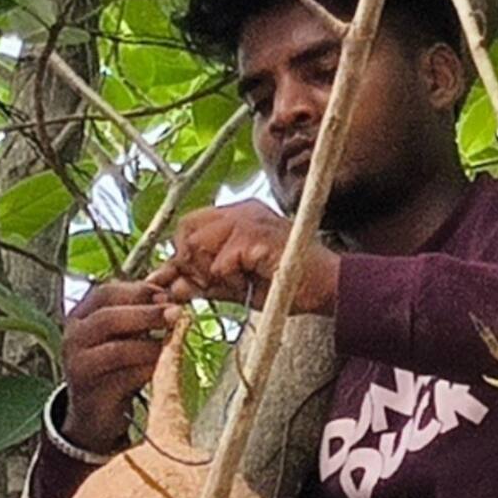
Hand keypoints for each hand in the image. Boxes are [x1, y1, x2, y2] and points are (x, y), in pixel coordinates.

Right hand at [61, 280, 179, 450]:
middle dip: (146, 314)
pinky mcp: (91, 392)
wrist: (95, 411)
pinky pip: (125, 378)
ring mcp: (78, 366)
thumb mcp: (126, 332)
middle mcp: (73, 337)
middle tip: (176, 313)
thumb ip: (144, 307)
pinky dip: (148, 370)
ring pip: (117, 350)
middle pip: (108, 318)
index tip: (167, 294)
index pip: (105, 293)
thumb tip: (174, 279)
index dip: (139, 291)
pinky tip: (164, 366)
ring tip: (173, 341)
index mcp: (80, 315)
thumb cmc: (115, 364)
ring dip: (150, 345)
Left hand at [152, 201, 339, 315]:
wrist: (327, 287)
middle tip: (211, 282)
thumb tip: (171, 286)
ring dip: (210, 271)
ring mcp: (250, 219)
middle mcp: (242, 210)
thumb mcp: (238, 283)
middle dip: (191, 262)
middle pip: (188, 229)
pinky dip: (229, 278)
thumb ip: (206, 281)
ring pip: (200, 243)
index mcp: (238, 215)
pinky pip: (221, 261)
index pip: (190, 224)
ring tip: (236, 281)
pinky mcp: (257, 236)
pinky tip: (250, 279)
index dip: (182, 254)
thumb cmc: (287, 284)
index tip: (186, 281)